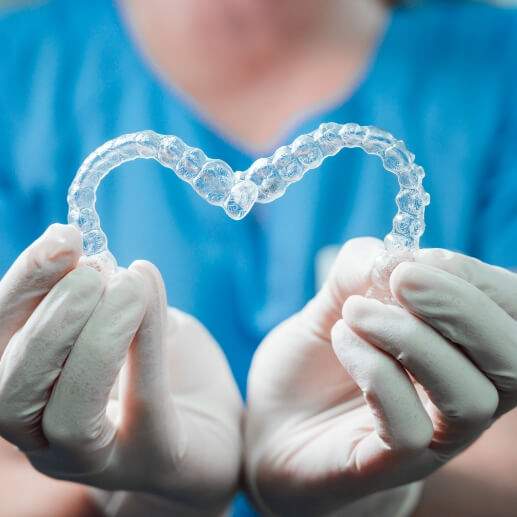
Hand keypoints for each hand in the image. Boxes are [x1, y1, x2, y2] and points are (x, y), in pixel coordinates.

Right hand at [0, 224, 241, 514]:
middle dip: (49, 317)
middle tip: (92, 270)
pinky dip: (143, 344)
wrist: (217, 430)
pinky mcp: (152, 457)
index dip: (24, 285)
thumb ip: (114, 302)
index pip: (3, 340)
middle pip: (12, 385)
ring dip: (92, 337)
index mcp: (34, 391)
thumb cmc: (169, 374)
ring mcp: (98, 457)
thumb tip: (107, 265)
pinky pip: (142, 402)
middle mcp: (49, 434)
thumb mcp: (136, 326)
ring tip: (126, 286)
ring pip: (66, 410)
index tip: (63, 238)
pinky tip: (149, 296)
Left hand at [245, 238, 512, 515]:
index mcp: (460, 348)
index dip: (478, 279)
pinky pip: (410, 430)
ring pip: (471, 398)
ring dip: (411, 338)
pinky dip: (376, 373)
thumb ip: (361, 272)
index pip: (510, 313)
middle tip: (402, 278)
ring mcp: (431, 438)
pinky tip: (342, 342)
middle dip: (462, 307)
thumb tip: (392, 252)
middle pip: (513, 359)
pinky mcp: (389, 466)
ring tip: (354, 312)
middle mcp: (459, 394)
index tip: (420, 258)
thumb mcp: (333, 303)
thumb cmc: (314, 361)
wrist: (272, 421)